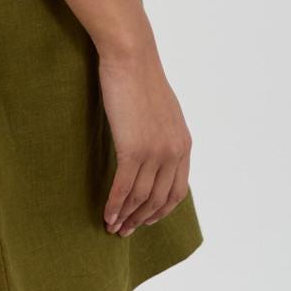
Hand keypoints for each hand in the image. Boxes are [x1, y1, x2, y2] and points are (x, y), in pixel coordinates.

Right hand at [97, 39, 192, 234]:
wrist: (131, 59)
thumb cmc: (140, 80)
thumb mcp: (162, 112)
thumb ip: (163, 136)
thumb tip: (153, 152)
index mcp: (184, 145)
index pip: (177, 191)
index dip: (160, 211)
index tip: (145, 220)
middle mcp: (174, 152)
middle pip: (159, 200)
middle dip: (141, 219)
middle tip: (125, 230)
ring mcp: (155, 152)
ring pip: (140, 197)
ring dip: (126, 217)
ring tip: (113, 227)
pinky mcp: (133, 149)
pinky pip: (124, 187)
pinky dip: (115, 205)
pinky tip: (106, 214)